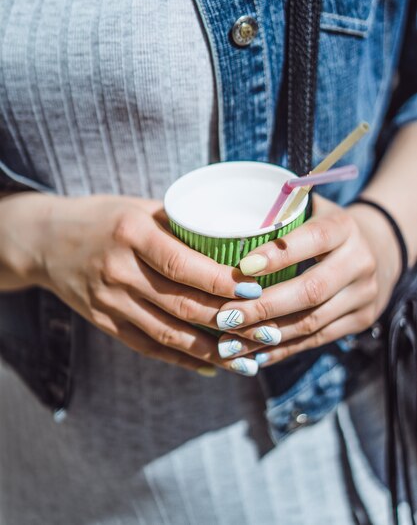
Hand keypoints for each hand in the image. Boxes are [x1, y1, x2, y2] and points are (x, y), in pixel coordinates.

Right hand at [26, 194, 262, 374]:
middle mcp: (119, 270)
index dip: (221, 282)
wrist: (45, 242)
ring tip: (249, 360)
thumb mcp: (138, 208)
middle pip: (182, 304)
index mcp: (131, 234)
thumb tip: (234, 239)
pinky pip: (149, 347)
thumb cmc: (101, 218)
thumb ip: (180, 225)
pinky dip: (183, 359)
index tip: (257, 290)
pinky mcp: (105, 322)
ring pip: (169, 333)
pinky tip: (212, 366)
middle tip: (267, 331)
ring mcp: (109, 301)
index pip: (182, 264)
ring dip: (213, 350)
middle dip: (229, 321)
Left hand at [215, 194, 401, 366]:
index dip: (279, 255)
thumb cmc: (323, 227)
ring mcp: (364, 294)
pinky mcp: (362, 320)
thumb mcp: (309, 209)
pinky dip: (283, 349)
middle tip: (226, 315)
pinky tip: (254, 353)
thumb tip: (227, 226)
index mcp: (344, 227)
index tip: (243, 267)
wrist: (376, 250)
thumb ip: (277, 214)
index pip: (314, 239)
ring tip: (231, 341)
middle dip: (264, 306)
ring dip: (268, 335)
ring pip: (312, 321)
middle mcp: (359, 261)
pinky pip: (317, 339)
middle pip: (311, 290)